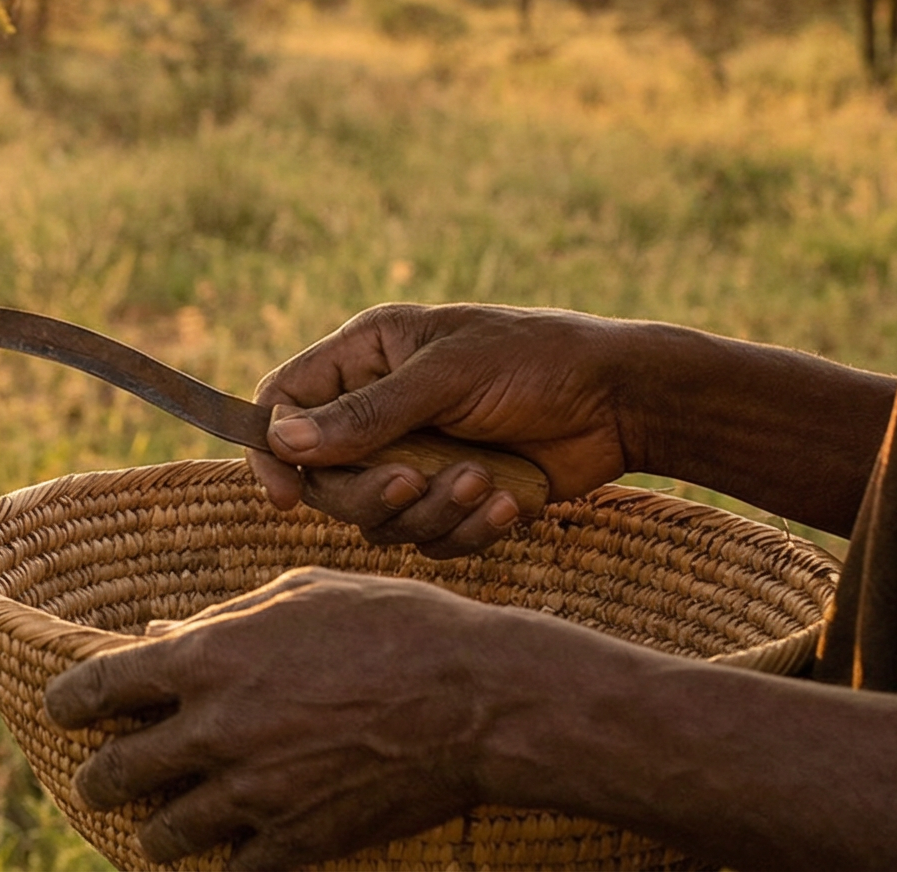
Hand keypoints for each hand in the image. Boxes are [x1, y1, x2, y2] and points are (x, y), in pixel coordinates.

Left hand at [44, 568, 557, 869]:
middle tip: (102, 778)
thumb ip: (219, 621)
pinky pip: (232, 870)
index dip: (68, 703)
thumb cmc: (391, 624)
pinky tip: (229, 849)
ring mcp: (255, 794)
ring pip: (164, 833)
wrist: (478, 699)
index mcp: (205, 658)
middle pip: (115, 772)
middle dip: (100, 776)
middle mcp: (215, 731)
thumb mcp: (296, 594)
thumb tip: (157, 638)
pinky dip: (224, 861)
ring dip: (154, 828)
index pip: (95, 689)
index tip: (65, 709)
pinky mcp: (298, 841)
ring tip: (159, 825)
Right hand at [248, 303, 642, 556]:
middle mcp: (379, 408)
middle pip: (325, 476)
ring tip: (482, 482)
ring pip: (377, 517)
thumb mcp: (446, 377)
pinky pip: (428, 538)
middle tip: (413, 482)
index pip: (286, 403)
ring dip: (429, 511)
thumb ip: (365, 414)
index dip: (274, 450)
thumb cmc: (535, 362)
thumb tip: (283, 443)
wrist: (622, 401)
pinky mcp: (453, 498)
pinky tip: (508, 502)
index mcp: (366, 357)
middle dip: (369, 492)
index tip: (285, 495)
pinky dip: (466, 529)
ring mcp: (416, 456)